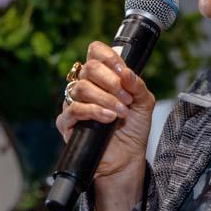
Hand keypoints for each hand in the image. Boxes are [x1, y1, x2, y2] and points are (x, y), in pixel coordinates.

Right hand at [56, 42, 153, 210]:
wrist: (127, 157)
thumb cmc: (133, 129)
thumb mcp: (144, 103)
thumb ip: (138, 86)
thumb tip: (127, 72)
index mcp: (102, 76)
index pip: (95, 52)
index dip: (108, 56)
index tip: (122, 71)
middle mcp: (85, 86)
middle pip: (88, 68)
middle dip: (111, 82)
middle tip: (127, 98)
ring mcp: (73, 103)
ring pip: (81, 88)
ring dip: (106, 98)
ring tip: (121, 112)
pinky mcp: (66, 123)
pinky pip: (74, 109)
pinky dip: (94, 111)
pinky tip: (109, 118)